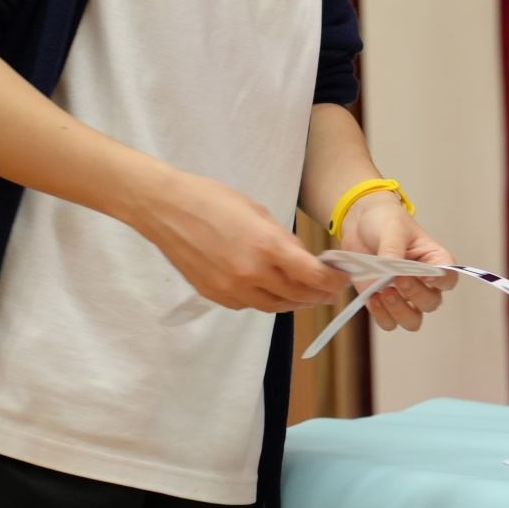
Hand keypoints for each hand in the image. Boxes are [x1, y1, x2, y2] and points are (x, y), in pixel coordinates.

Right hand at [131, 171, 349, 311]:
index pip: (313, 276)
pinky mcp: (215, 295)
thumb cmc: (213, 201)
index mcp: (268, 246)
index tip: (342, 280)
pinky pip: (249, 305)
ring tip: (305, 294)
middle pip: (298, 296)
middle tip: (329, 290)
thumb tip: (304, 260)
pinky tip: (269, 289)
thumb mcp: (260, 212)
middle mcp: (251, 273)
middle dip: (318, 295)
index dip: (333, 282)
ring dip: (294, 302)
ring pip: (274, 307)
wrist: (166, 209)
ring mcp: (231, 288)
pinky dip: (264, 300)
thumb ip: (285, 240)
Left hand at [338, 193, 458, 331]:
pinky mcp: (383, 303)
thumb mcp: (392, 229)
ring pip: (412, 320)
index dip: (442, 281)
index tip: (427, 275)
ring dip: (399, 311)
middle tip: (398, 279)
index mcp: (434, 260)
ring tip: (383, 292)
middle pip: (431, 303)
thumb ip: (393, 251)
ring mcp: (404, 296)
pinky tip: (372, 297)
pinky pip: (388, 322)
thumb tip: (389, 274)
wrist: (360, 224)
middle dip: (415, 294)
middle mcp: (423, 283)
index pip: (450, 278)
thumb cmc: (385, 221)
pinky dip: (381, 315)